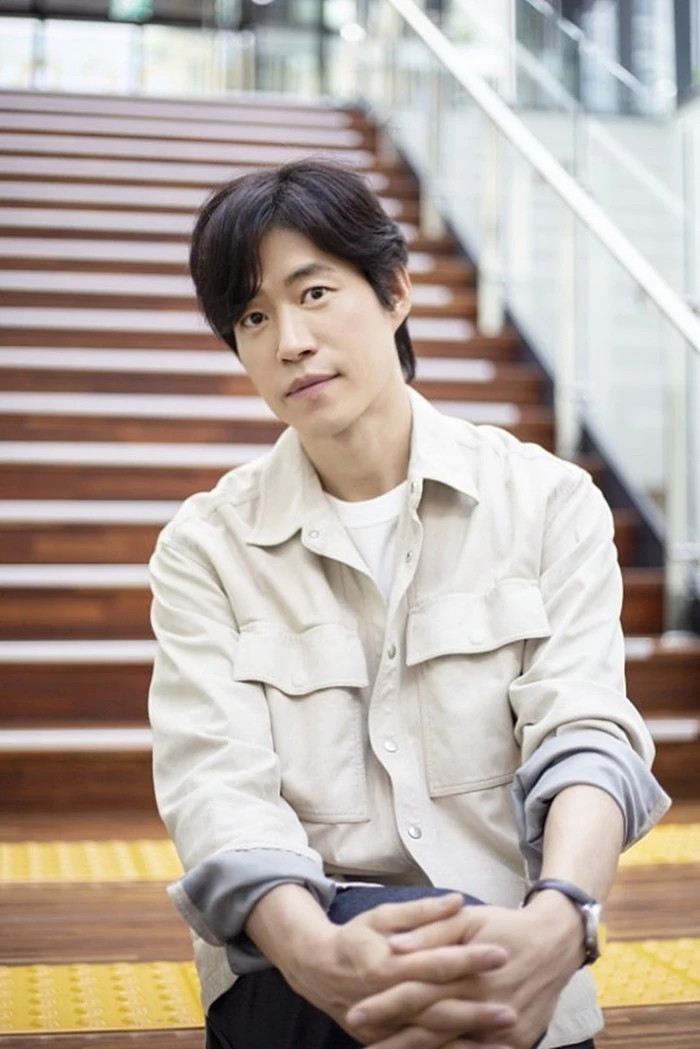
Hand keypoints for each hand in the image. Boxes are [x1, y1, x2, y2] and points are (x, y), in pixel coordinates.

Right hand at [280, 892, 516, 1047]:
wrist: (319, 971)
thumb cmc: (356, 939)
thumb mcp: (383, 915)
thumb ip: (421, 911)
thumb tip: (457, 900)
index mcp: (388, 964)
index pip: (436, 962)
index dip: (469, 959)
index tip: (500, 954)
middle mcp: (387, 998)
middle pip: (438, 1005)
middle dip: (475, 1010)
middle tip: (510, 1010)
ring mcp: (386, 1026)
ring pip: (432, 1036)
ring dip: (468, 1038)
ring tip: (503, 1039)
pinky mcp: (386, 1041)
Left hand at [346, 895, 582, 1048]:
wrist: (554, 943)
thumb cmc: (504, 926)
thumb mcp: (467, 918)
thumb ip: (430, 931)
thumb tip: (394, 945)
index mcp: (466, 972)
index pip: (416, 992)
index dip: (384, 1004)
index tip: (354, 1012)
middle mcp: (483, 1004)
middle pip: (429, 1027)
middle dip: (392, 1038)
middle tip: (362, 1039)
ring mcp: (502, 1029)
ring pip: (451, 1048)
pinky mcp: (517, 1042)